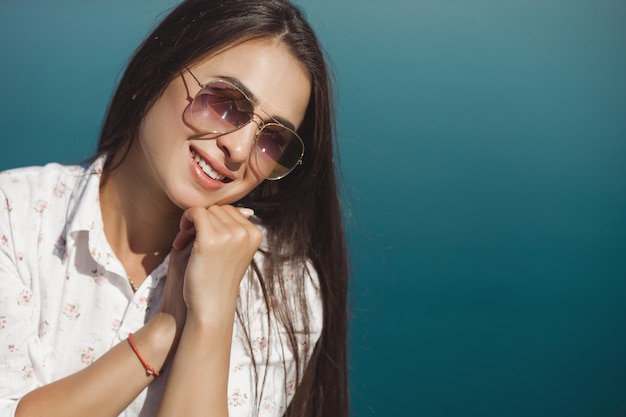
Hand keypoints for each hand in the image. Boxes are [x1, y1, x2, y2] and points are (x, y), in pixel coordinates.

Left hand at [171, 205, 261, 319]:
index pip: (231, 211)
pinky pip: (196, 212)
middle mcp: (245, 232)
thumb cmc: (217, 280)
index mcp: (255, 234)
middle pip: (218, 209)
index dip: (213, 221)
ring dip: (191, 222)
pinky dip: (186, 219)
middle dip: (202, 221)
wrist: (210, 307)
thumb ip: (236, 230)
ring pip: (206, 210)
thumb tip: (246, 209)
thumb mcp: (233, 252)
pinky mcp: (210, 239)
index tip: (201, 237)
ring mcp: (230, 235)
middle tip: (189, 240)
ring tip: (184, 243)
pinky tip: (181, 236)